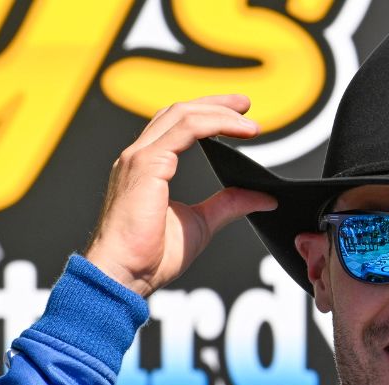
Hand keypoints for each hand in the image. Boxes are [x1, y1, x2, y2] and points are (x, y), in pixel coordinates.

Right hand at [84, 95, 276, 296]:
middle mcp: (139, 156)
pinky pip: (184, 130)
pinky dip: (215, 124)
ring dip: (219, 112)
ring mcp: (139, 157)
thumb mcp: (202, 223)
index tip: (240, 116)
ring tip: (249, 119)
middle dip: (215, 104)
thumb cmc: (151, 256)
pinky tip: (239, 131)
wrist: (126, 275)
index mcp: (147, 166)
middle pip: (178, 112)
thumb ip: (229, 205)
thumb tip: (263, 198)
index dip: (208, 114)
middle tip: (246, 105)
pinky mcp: (146, 165)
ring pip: (182, 115)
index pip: (176, 125)